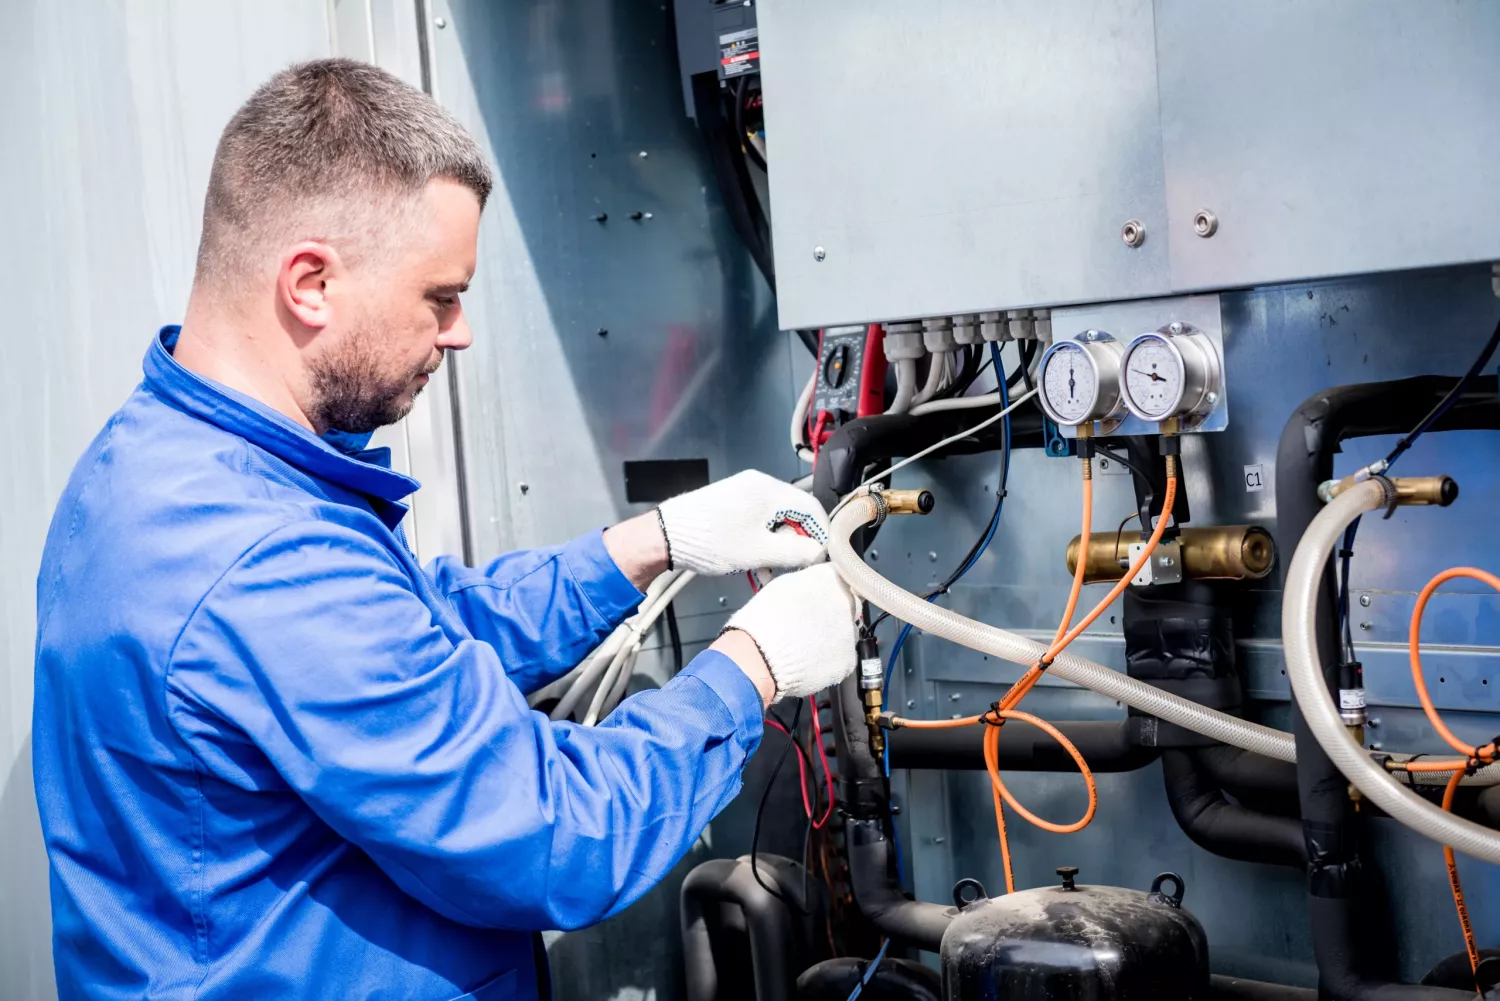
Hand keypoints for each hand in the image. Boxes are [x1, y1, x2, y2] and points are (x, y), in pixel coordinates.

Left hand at [656, 470, 827, 575]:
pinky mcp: (730, 503)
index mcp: (768, 490)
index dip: (821, 534)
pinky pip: (758, 520)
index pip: (811, 508)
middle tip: (795, 566)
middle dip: (798, 541)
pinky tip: (755, 562)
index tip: (821, 557)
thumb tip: (818, 552)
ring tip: (770, 570)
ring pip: (775, 519)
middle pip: (794, 513)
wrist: (664, 537)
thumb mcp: (759, 552)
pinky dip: (762, 540)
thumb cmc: (709, 541)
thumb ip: (795, 552)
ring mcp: (742, 492)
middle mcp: (757, 485)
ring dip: (778, 545)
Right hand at [719, 564, 858, 700]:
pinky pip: (842, 658)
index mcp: (831, 578)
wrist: (761, 656)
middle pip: (847, 605)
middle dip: (833, 613)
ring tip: (807, 646)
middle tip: (810, 624)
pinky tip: (810, 662)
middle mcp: (848, 601)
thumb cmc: (764, 617)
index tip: (817, 598)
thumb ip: (808, 582)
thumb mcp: (783, 585)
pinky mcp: (848, 660)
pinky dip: (830, 660)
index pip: (839, 579)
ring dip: (833, 636)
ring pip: (846, 633)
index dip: (827, 590)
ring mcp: (851, 633)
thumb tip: (815, 586)